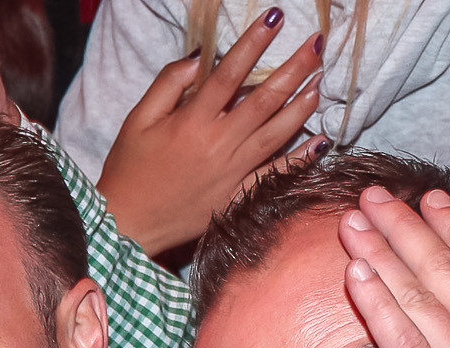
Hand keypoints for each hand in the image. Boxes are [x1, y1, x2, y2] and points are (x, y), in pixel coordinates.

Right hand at [95, 9, 322, 255]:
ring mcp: (232, 171)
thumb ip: (168, 84)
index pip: (231, 72)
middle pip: (265, 99)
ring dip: (303, 104)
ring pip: (277, 132)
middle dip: (295, 67)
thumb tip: (201, 58)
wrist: (128, 224)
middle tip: (317, 44)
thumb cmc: (129, 169)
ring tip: (320, 80)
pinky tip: (321, 140)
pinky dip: (301, 158)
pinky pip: (275, 174)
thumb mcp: (137, 119)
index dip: (254, 42)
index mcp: (192, 121)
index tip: (274, 18)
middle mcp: (219, 144)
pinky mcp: (237, 195)